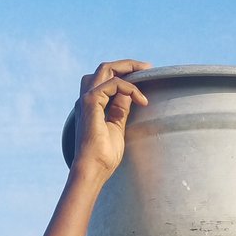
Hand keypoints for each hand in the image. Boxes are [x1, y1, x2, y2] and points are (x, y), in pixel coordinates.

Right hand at [72, 59, 151, 179]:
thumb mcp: (117, 127)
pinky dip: (129, 88)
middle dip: (127, 65)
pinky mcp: (91, 102)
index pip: (107, 79)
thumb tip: (129, 94)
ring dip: (127, 67)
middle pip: (105, 68)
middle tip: (148, 68)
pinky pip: (113, 84)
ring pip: (106, 68)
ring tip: (147, 73)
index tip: (145, 77)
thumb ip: (121, 109)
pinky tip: (142, 100)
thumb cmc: (104, 156)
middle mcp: (87, 98)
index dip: (126, 75)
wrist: (93, 169)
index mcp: (92, 104)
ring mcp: (87, 99)